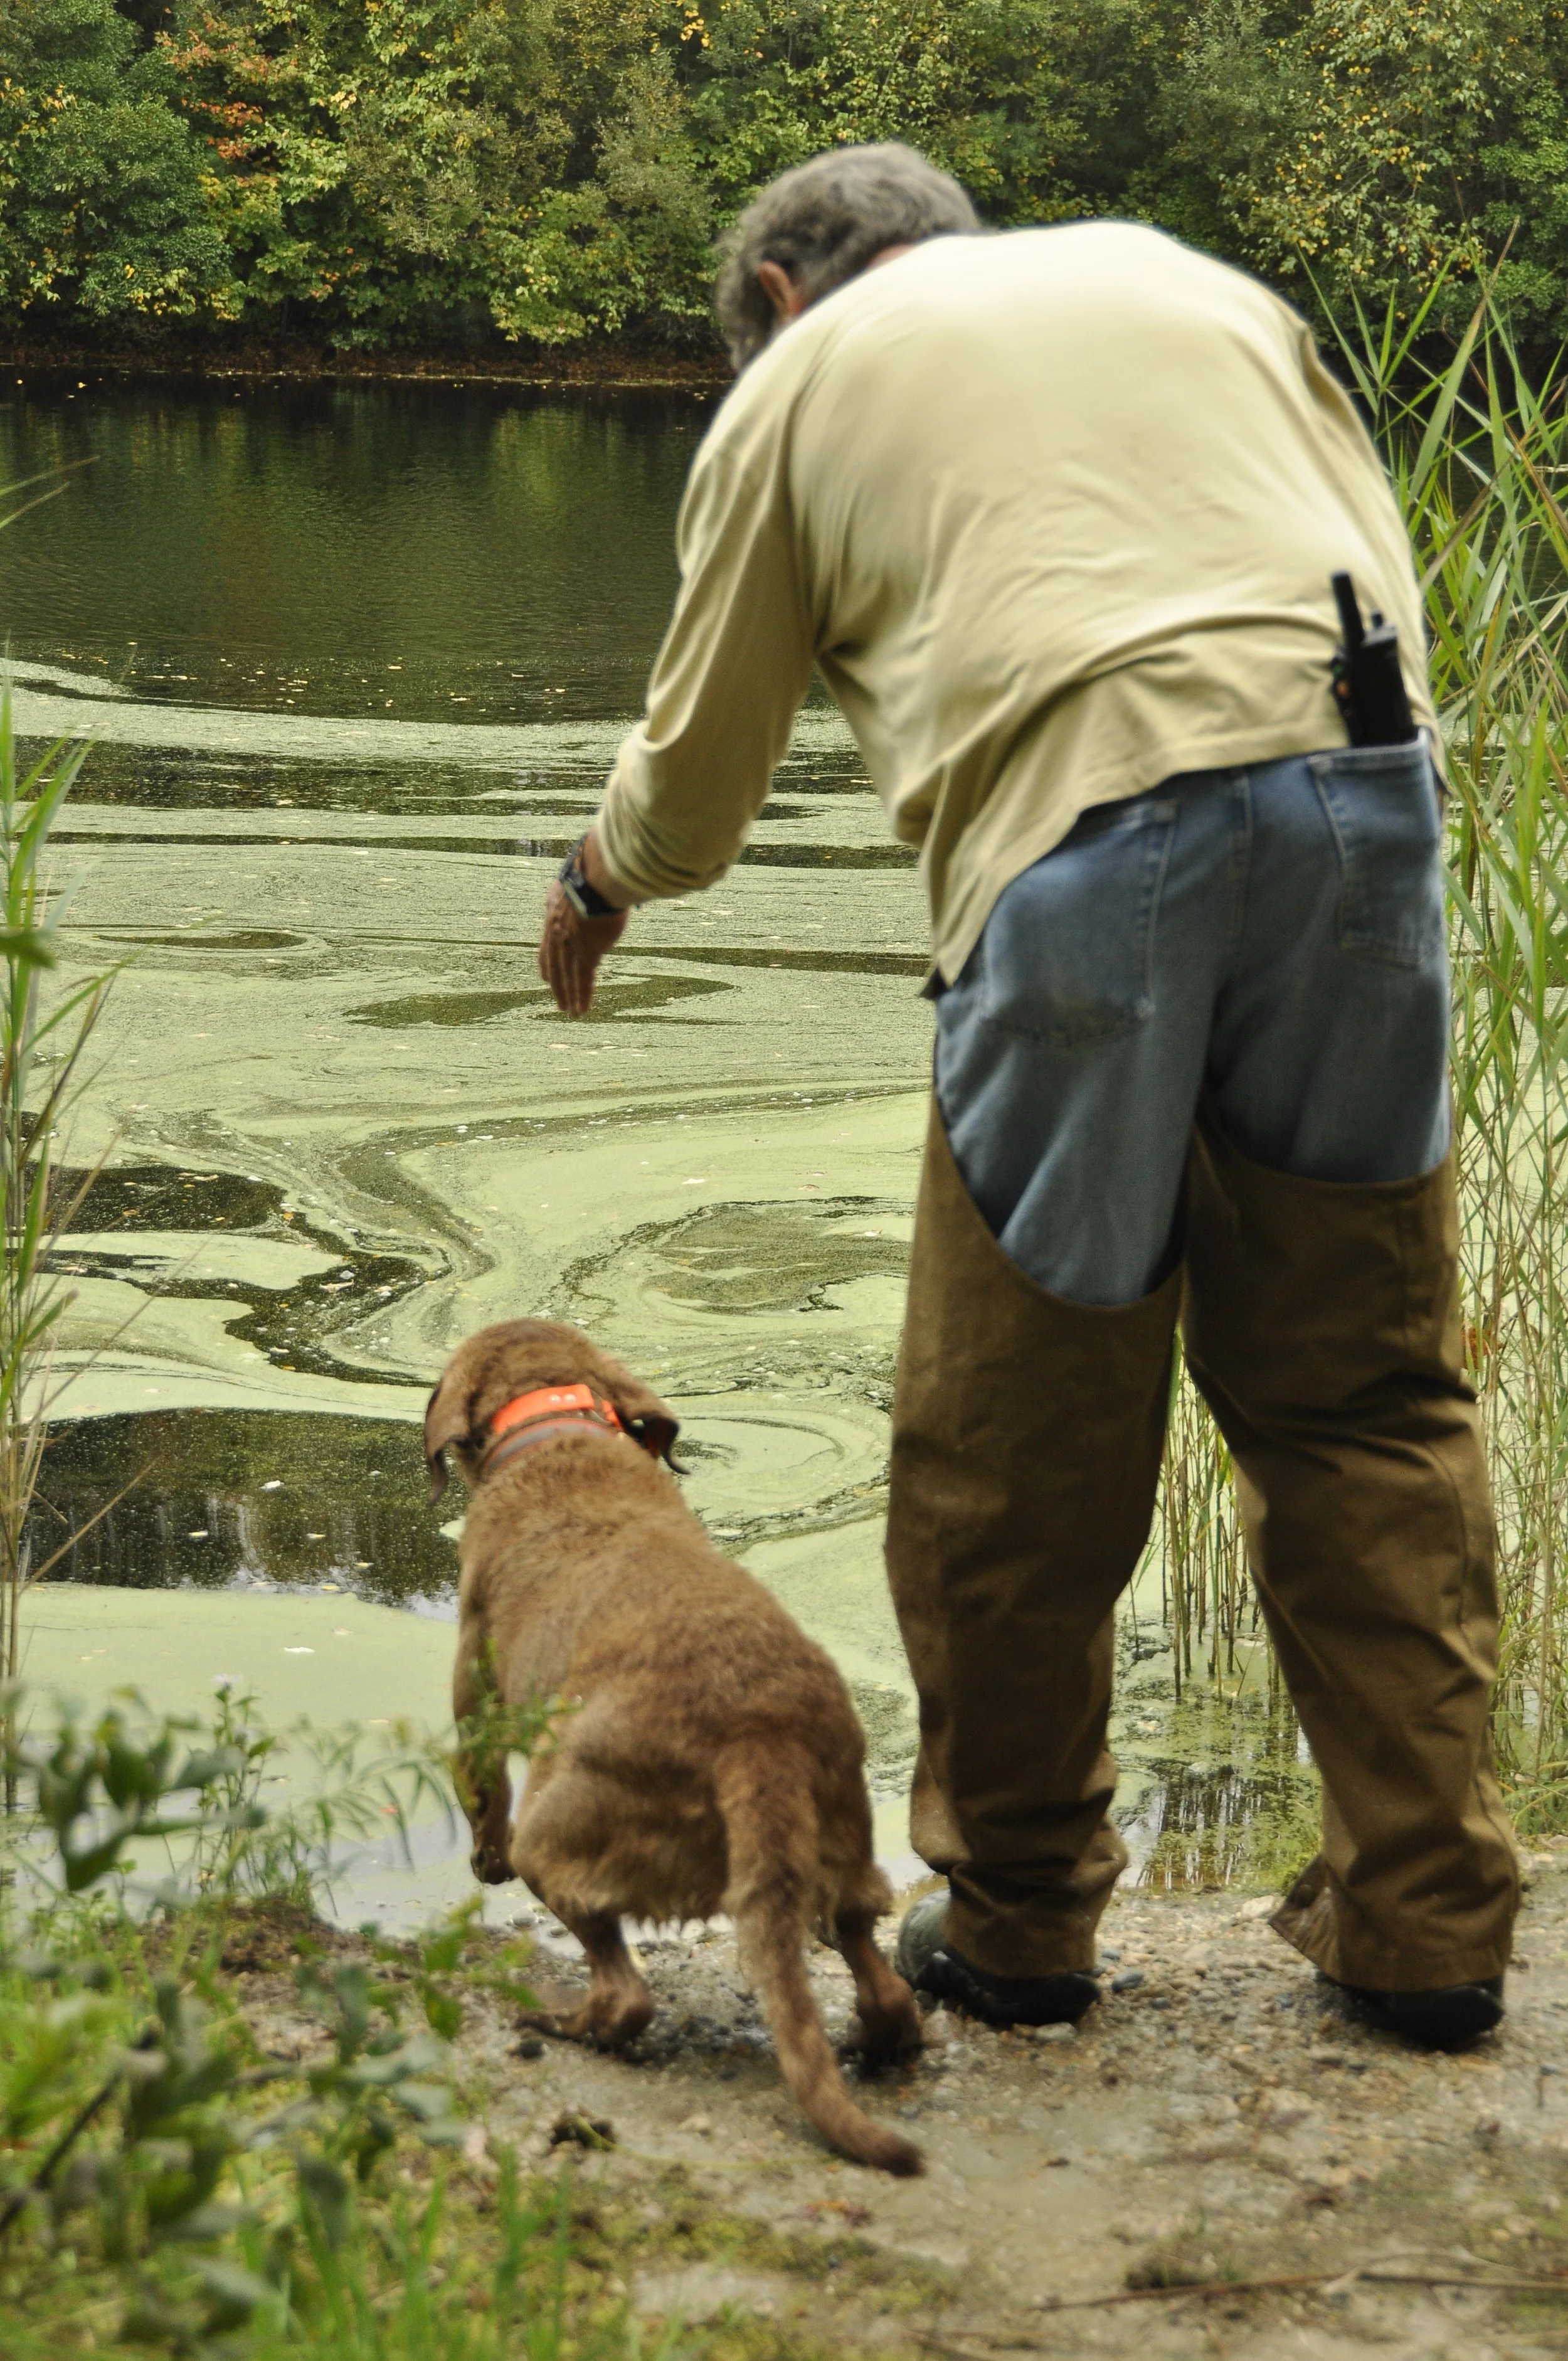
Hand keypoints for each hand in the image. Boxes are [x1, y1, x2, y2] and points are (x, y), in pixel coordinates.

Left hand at [539, 881, 628, 1015]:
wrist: (597, 876)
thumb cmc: (593, 870)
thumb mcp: (576, 879)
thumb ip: (576, 887)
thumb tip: (584, 878)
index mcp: (554, 916)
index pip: (546, 946)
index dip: (546, 963)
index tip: (545, 977)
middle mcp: (557, 933)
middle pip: (554, 966)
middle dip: (557, 986)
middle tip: (559, 1001)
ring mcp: (571, 944)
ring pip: (568, 977)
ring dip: (570, 997)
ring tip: (572, 1013)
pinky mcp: (588, 953)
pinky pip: (583, 980)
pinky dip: (583, 997)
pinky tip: (582, 1010)